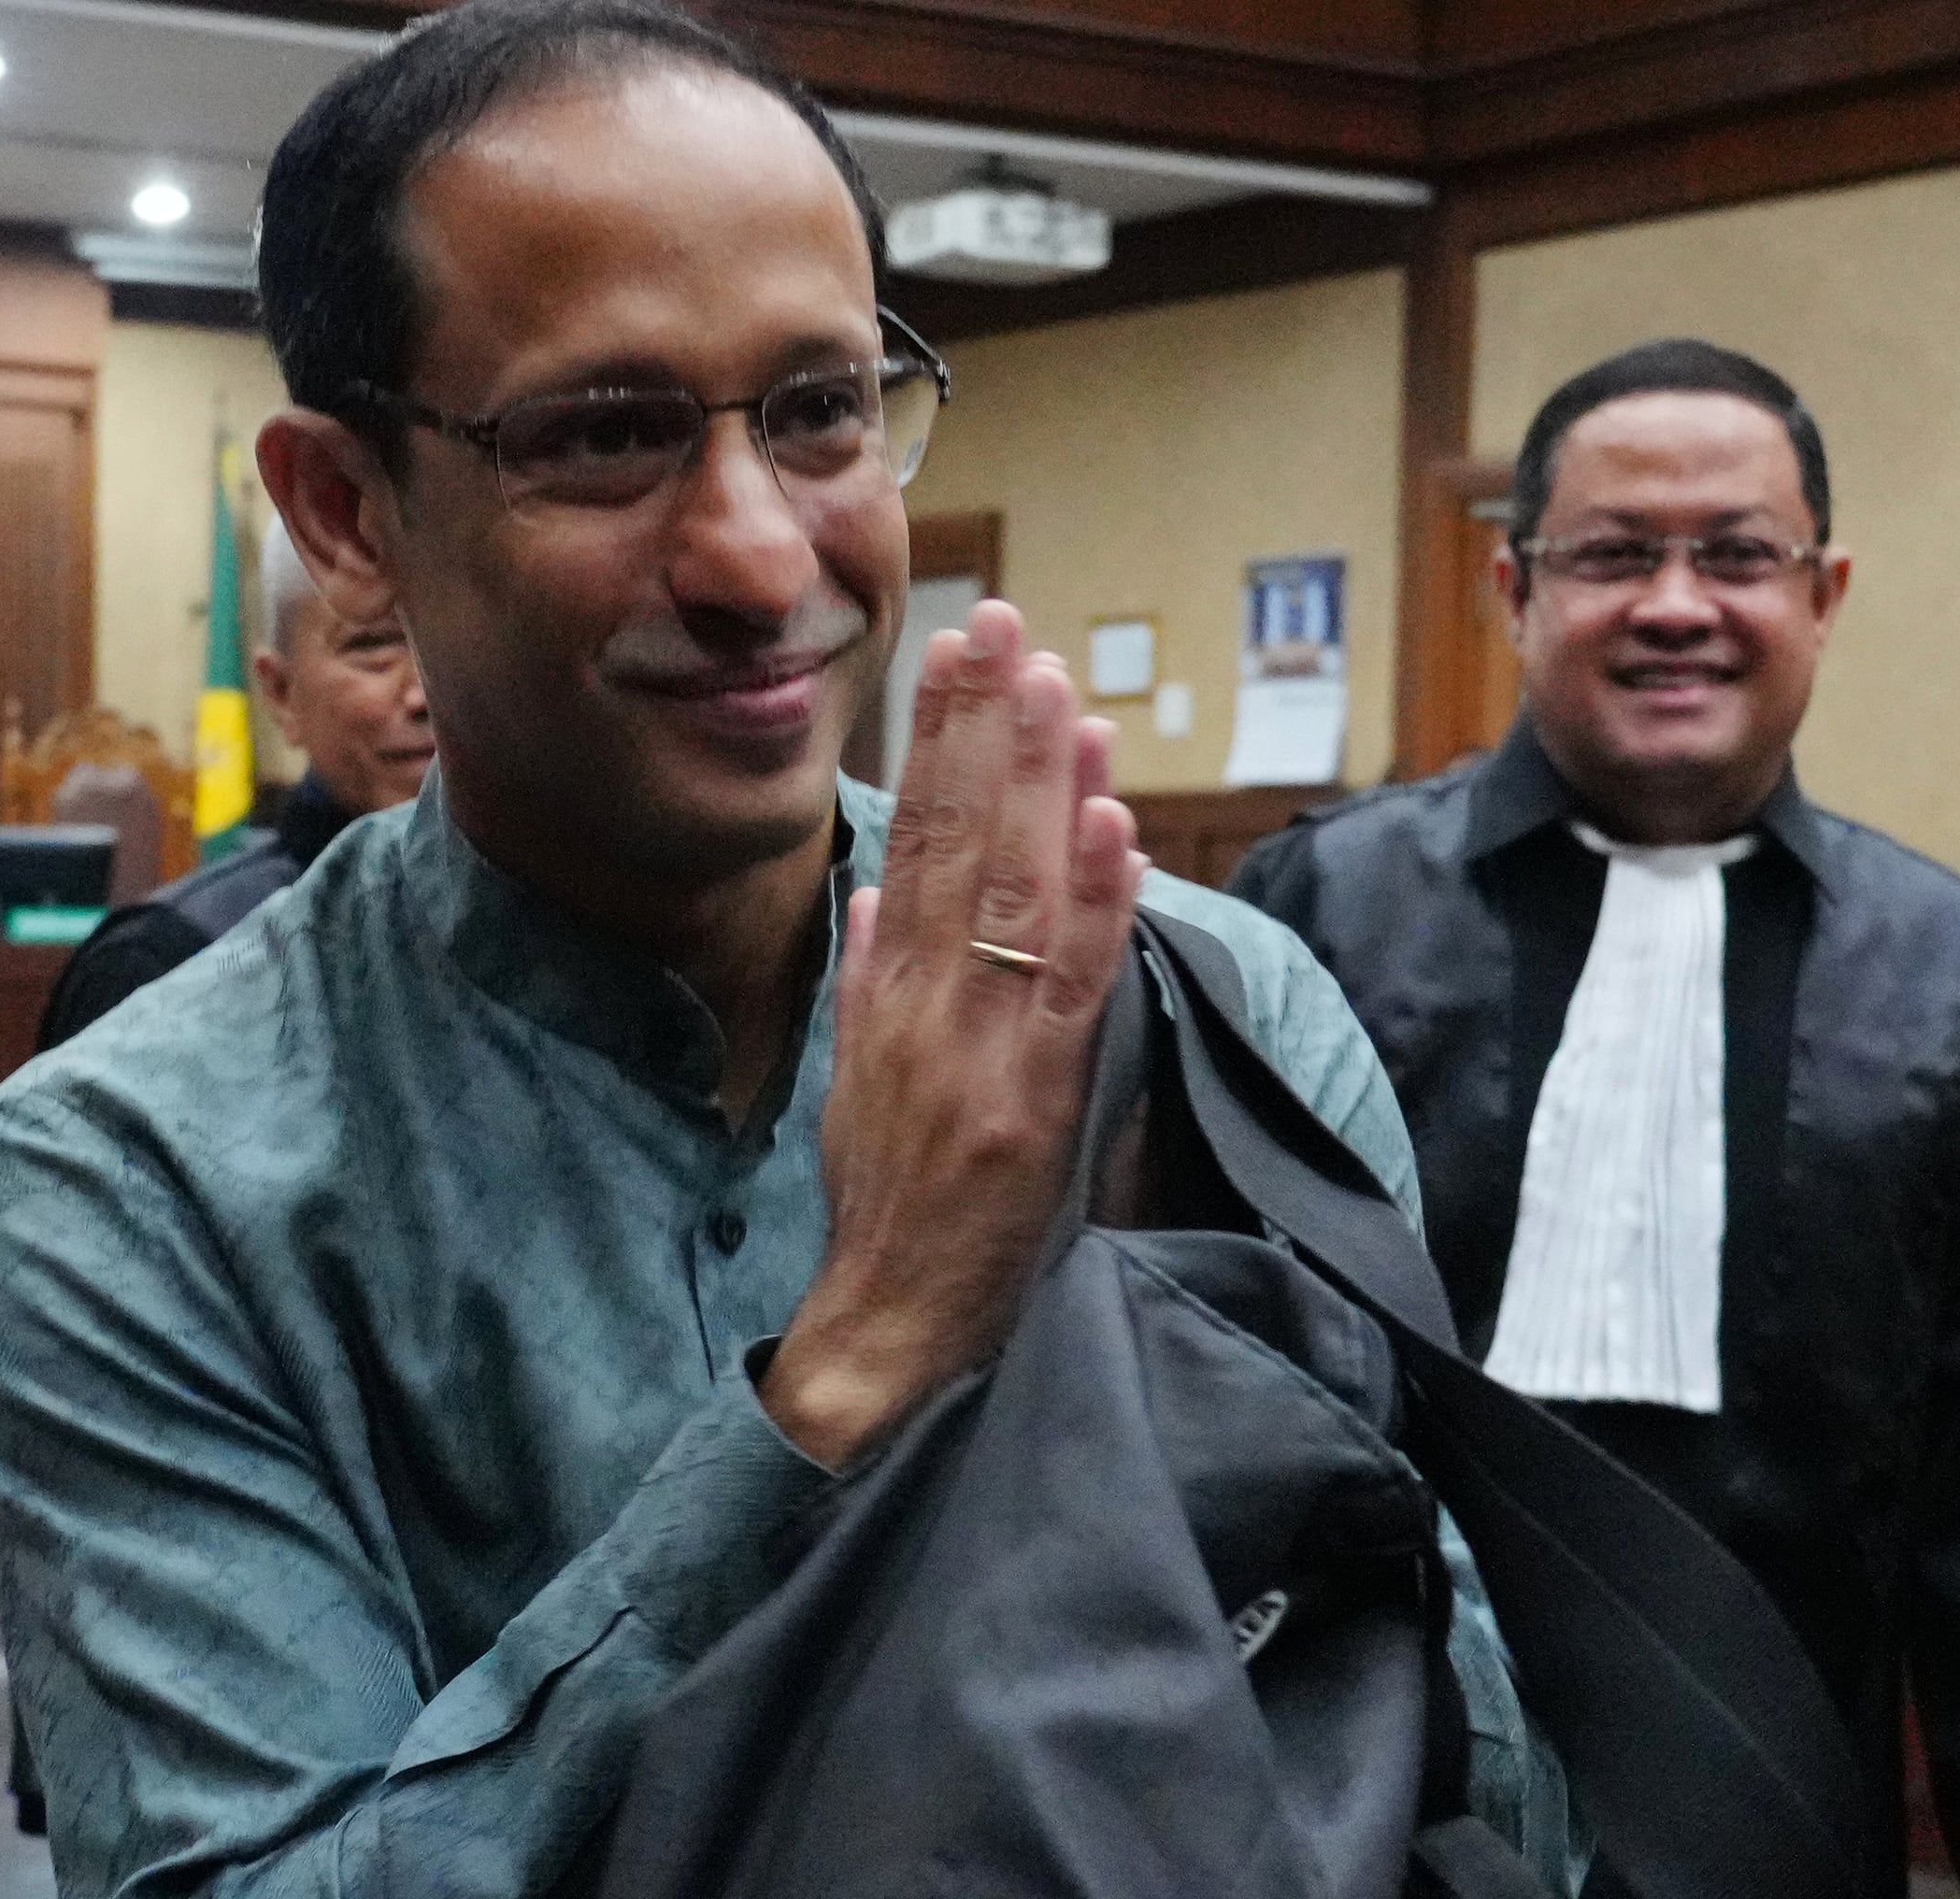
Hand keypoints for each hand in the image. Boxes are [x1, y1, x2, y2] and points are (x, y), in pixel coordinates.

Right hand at [762, 602, 1147, 1466]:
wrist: (887, 1335)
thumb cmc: (880, 1216)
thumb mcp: (852, 1085)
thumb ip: (862, 983)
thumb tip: (870, 890)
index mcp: (885, 994)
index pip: (915, 835)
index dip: (939, 736)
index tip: (960, 646)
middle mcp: (924, 1006)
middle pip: (957, 842)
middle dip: (984, 727)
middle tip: (1008, 625)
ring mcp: (979, 1051)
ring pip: (1013, 896)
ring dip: (1039, 788)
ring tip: (1061, 692)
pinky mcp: (1033, 1105)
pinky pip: (1069, 987)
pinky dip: (1091, 904)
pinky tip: (1107, 825)